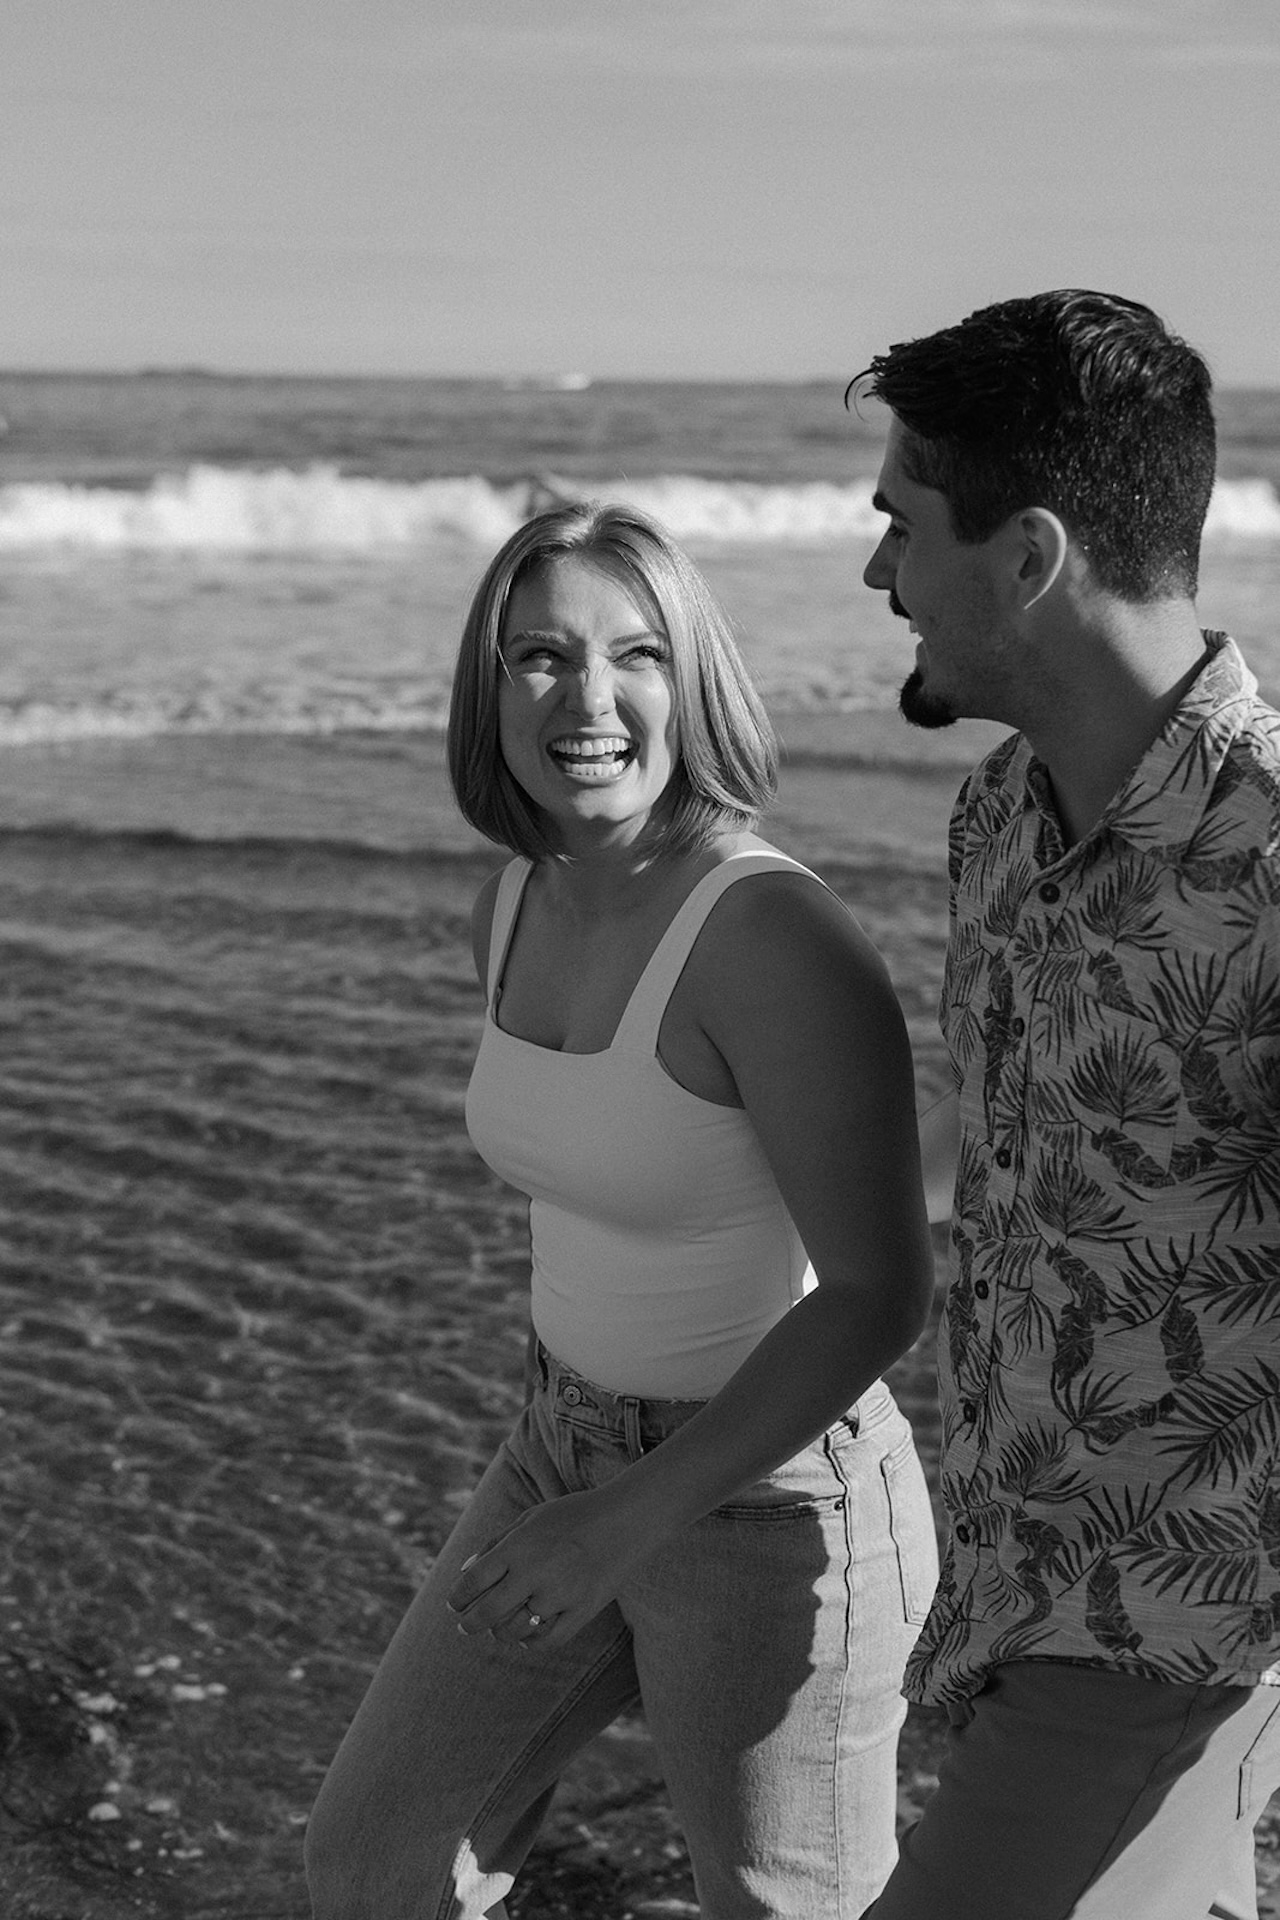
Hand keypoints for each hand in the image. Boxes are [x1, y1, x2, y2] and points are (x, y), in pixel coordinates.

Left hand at [446, 1488, 640, 1652]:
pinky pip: (548, 1641)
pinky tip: (526, 1637)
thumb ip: (497, 1543)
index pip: (473, 1581)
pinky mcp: (582, 1611)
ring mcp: (560, 1595)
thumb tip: (467, 1573)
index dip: (458, 1596)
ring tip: (498, 1628)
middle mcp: (535, 1573)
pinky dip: (531, 1642)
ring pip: (515, 1631)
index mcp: (518, 1546)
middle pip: (487, 1612)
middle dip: (469, 1623)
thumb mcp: (530, 1518)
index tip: (454, 1602)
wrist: (626, 1519)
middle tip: (465, 1625)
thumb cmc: (573, 1515)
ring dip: (500, 1632)